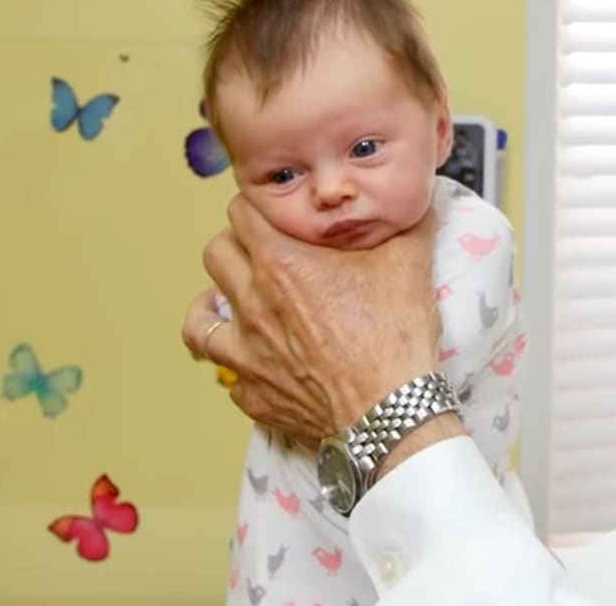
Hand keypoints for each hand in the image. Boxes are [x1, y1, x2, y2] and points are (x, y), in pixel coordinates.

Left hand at [182, 194, 443, 445]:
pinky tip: (258, 361)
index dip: (260, 206)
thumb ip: (408, 224)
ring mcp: (246, 352)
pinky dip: (239, 365)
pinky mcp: (254, 394)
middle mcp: (253, 303)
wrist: (390, 411)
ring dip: (212, 305)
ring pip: (198, 319)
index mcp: (282, 263)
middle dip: (236, 245)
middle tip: (262, 251)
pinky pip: (227, 375)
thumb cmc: (394, 339)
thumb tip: (417, 203)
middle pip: (216, 253)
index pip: (241, 212)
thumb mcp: (410, 264)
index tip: (275, 213)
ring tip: (229, 302)